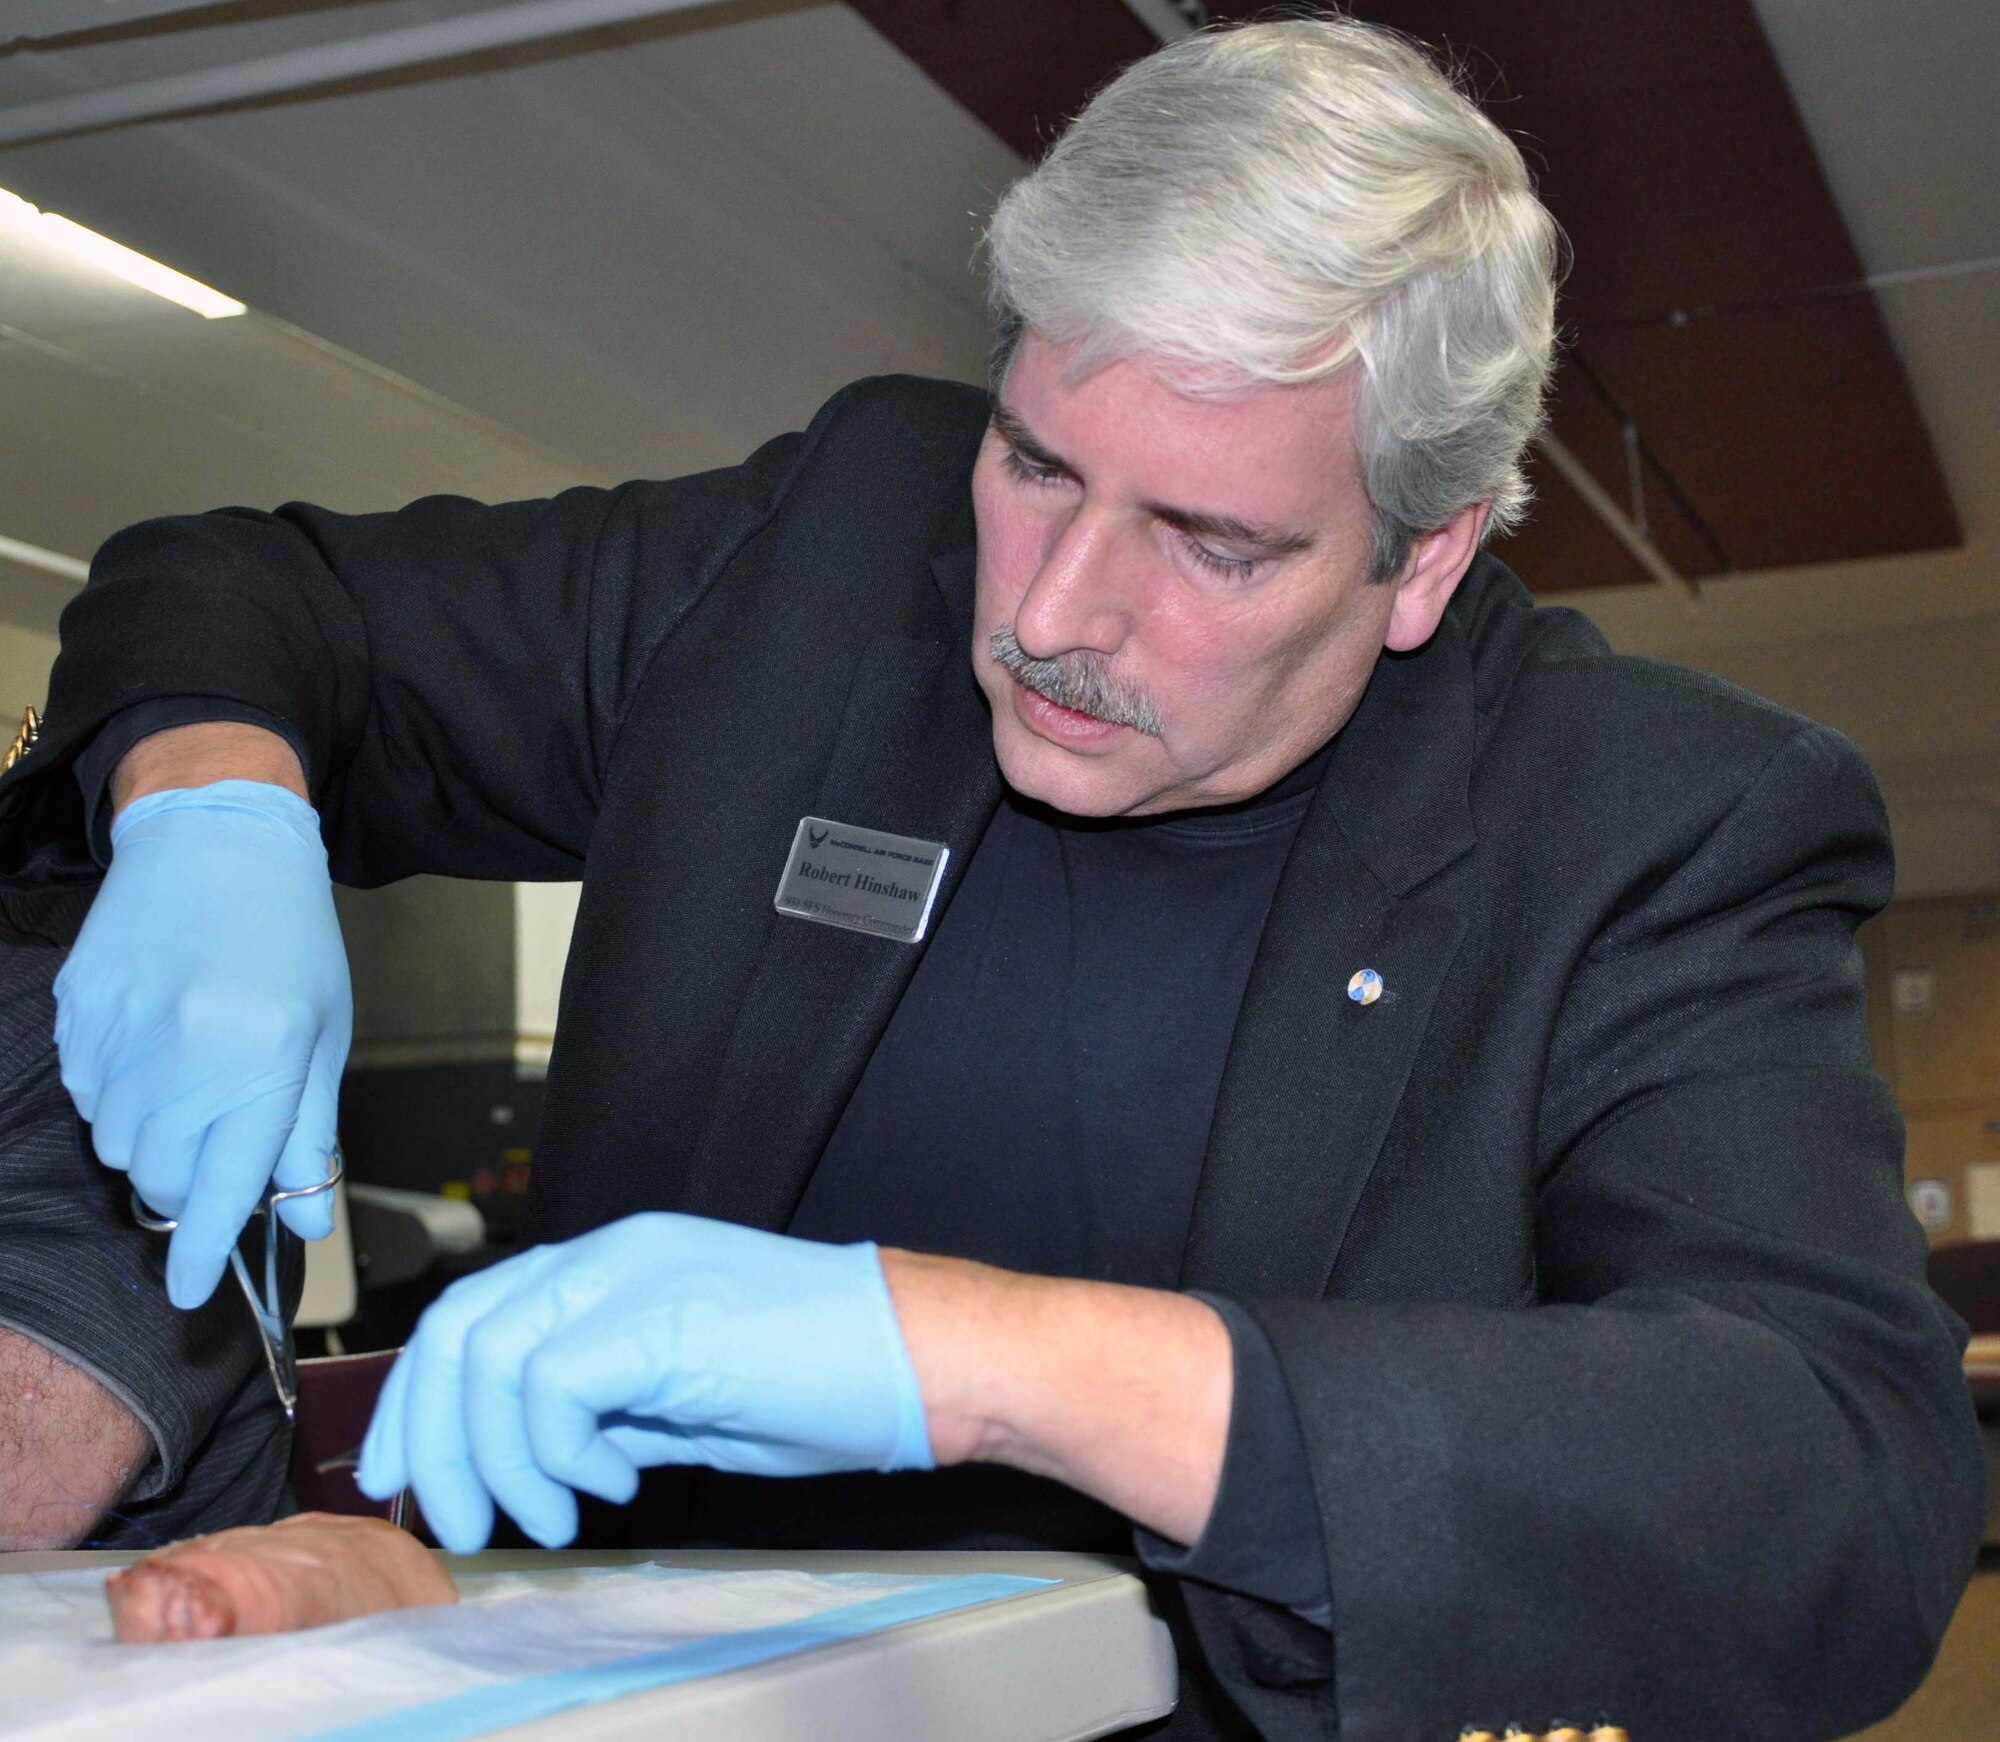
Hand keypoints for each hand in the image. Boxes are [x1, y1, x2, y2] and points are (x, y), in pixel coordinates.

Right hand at [54, 780, 349, 1307]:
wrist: (218, 841)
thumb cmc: (290, 941)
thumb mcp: (323, 1034)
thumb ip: (308, 1131)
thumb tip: (308, 1223)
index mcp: (261, 1061)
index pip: (225, 1187)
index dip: (204, 1250)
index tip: (188, 1292)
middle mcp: (184, 1056)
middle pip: (164, 1178)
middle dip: (190, 1186)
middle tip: (217, 1149)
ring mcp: (120, 1035)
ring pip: (120, 1144)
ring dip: (154, 1139)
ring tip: (191, 1082)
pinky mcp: (77, 1014)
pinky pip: (88, 1096)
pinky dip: (118, 1096)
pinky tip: (152, 1048)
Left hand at [355, 1214, 933, 1551]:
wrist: (918, 1355)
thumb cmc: (823, 1379)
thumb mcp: (685, 1393)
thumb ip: (607, 1405)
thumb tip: (537, 1457)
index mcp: (614, 1262)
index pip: (472, 1314)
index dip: (421, 1401)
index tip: (410, 1482)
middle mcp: (611, 1253)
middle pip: (459, 1330)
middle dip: (433, 1439)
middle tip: (457, 1520)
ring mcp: (635, 1275)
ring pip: (491, 1360)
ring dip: (499, 1462)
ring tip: (549, 1520)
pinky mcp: (663, 1317)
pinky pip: (552, 1386)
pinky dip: (558, 1454)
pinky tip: (612, 1487)